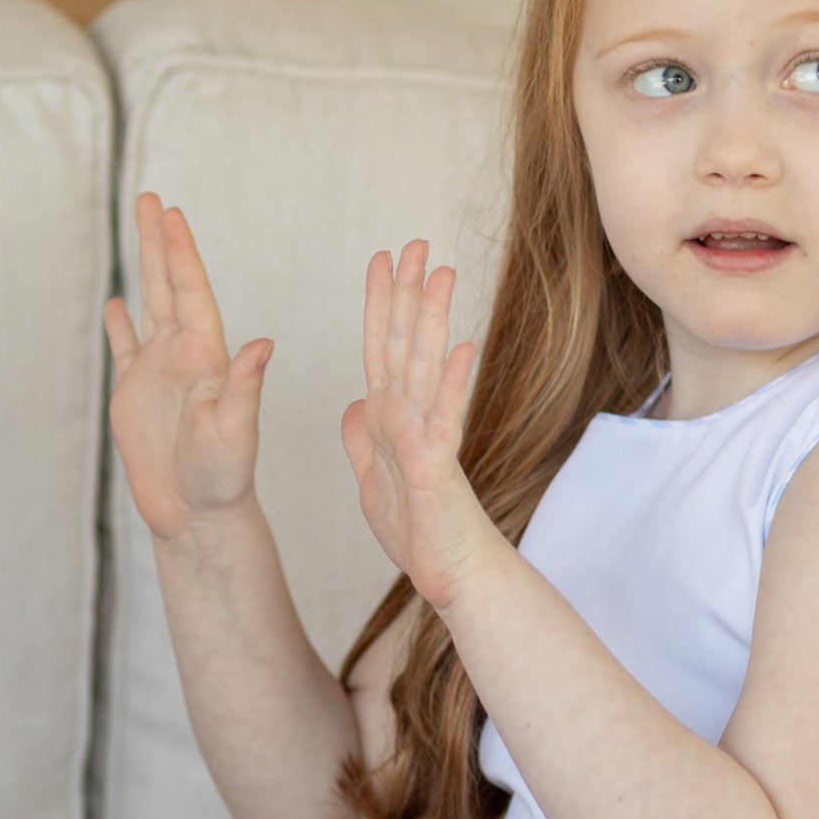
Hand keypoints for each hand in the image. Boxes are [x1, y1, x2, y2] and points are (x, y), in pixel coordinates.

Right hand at [104, 193, 273, 543]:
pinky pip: (126, 350)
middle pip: (167, 286)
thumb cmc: (223, 479)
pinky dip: (119, 325)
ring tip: (138, 228)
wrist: (197, 515)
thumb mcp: (236, 432)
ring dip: (142, 267)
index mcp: (206, 357)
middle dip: (158, 242)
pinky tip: (116, 303)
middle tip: (151, 199)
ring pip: (148, 306)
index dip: (179, 254)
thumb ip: (244, 387)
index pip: (190, 293)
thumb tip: (263, 345)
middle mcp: (183, 356)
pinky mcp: (135, 397)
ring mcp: (158, 374)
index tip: (171, 216)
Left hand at [339, 240, 491, 608]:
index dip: (379, 304)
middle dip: (408, 293)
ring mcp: (429, 439)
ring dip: (433, 320)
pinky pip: (444, 421)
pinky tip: (462, 347)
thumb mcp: (372, 479)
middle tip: (415, 242)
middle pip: (406, 345)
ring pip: (427, 369)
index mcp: (391, 419)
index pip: (381, 349)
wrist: (449, 576)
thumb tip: (355, 401)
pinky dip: (452, 384)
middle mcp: (413, 418)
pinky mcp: (439, 468)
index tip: (381, 259)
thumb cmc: (419, 532)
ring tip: (442, 272)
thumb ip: (363, 439)